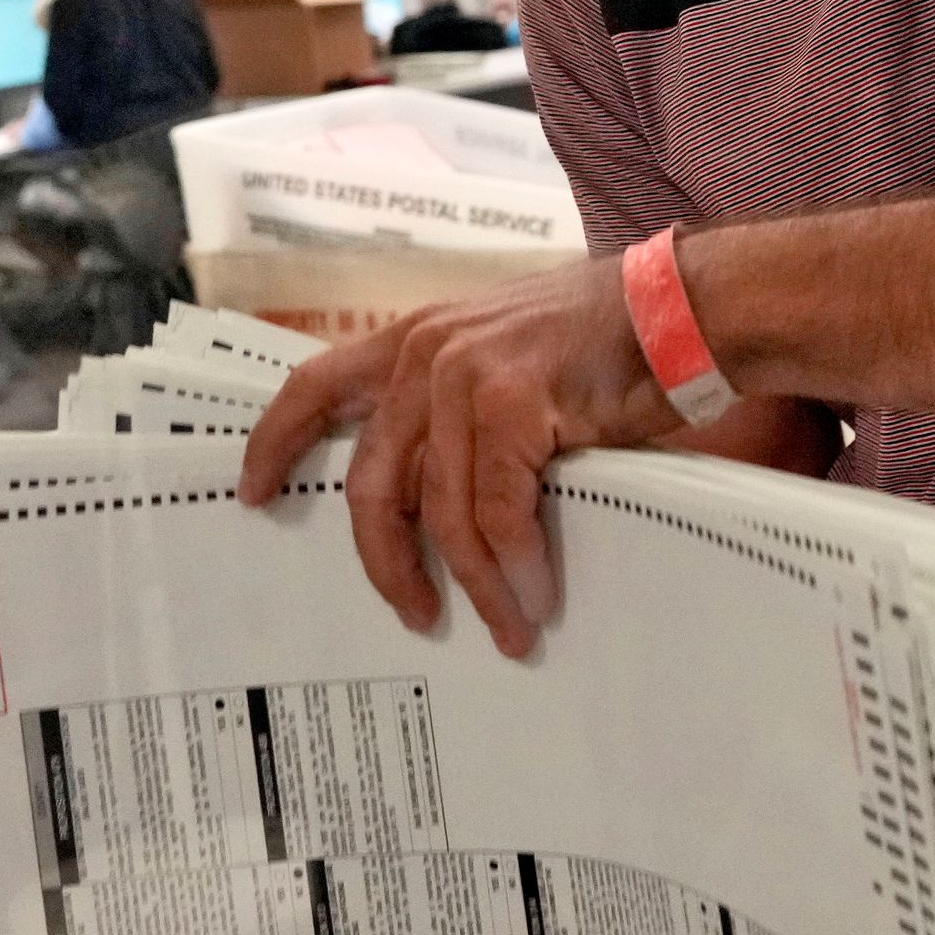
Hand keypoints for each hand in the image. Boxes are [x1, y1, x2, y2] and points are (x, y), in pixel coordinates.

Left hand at [233, 254, 683, 651]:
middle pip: (373, 481)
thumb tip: (438, 501)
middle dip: (387, 561)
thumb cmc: (609, 339)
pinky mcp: (513, 402)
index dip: (275, 443)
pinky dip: (517, 566)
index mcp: (416, 338)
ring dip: (477, 585)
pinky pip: (498, 513)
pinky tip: (535, 597)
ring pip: (442, 512)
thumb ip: (459, 408)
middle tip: (412, 614)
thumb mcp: (509, 358)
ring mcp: (465, 375)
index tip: (251, 495)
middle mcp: (426, 353)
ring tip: (506, 628)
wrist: (683, 307)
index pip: (315, 385)